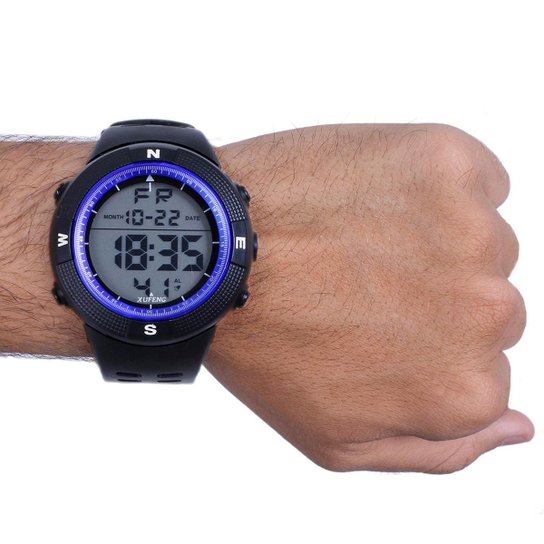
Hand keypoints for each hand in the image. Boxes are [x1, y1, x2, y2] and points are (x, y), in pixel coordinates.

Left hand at [207, 123, 532, 472]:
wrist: (217, 254)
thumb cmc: (265, 347)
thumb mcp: (340, 441)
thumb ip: (442, 449)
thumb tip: (515, 426)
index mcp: (466, 387)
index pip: (484, 369)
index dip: (423, 348)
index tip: (376, 331)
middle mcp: (486, 311)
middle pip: (490, 305)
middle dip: (434, 299)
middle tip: (360, 286)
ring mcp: (470, 229)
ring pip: (482, 242)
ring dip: (431, 243)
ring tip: (358, 244)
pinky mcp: (448, 161)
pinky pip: (475, 181)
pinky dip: (436, 191)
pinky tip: (375, 204)